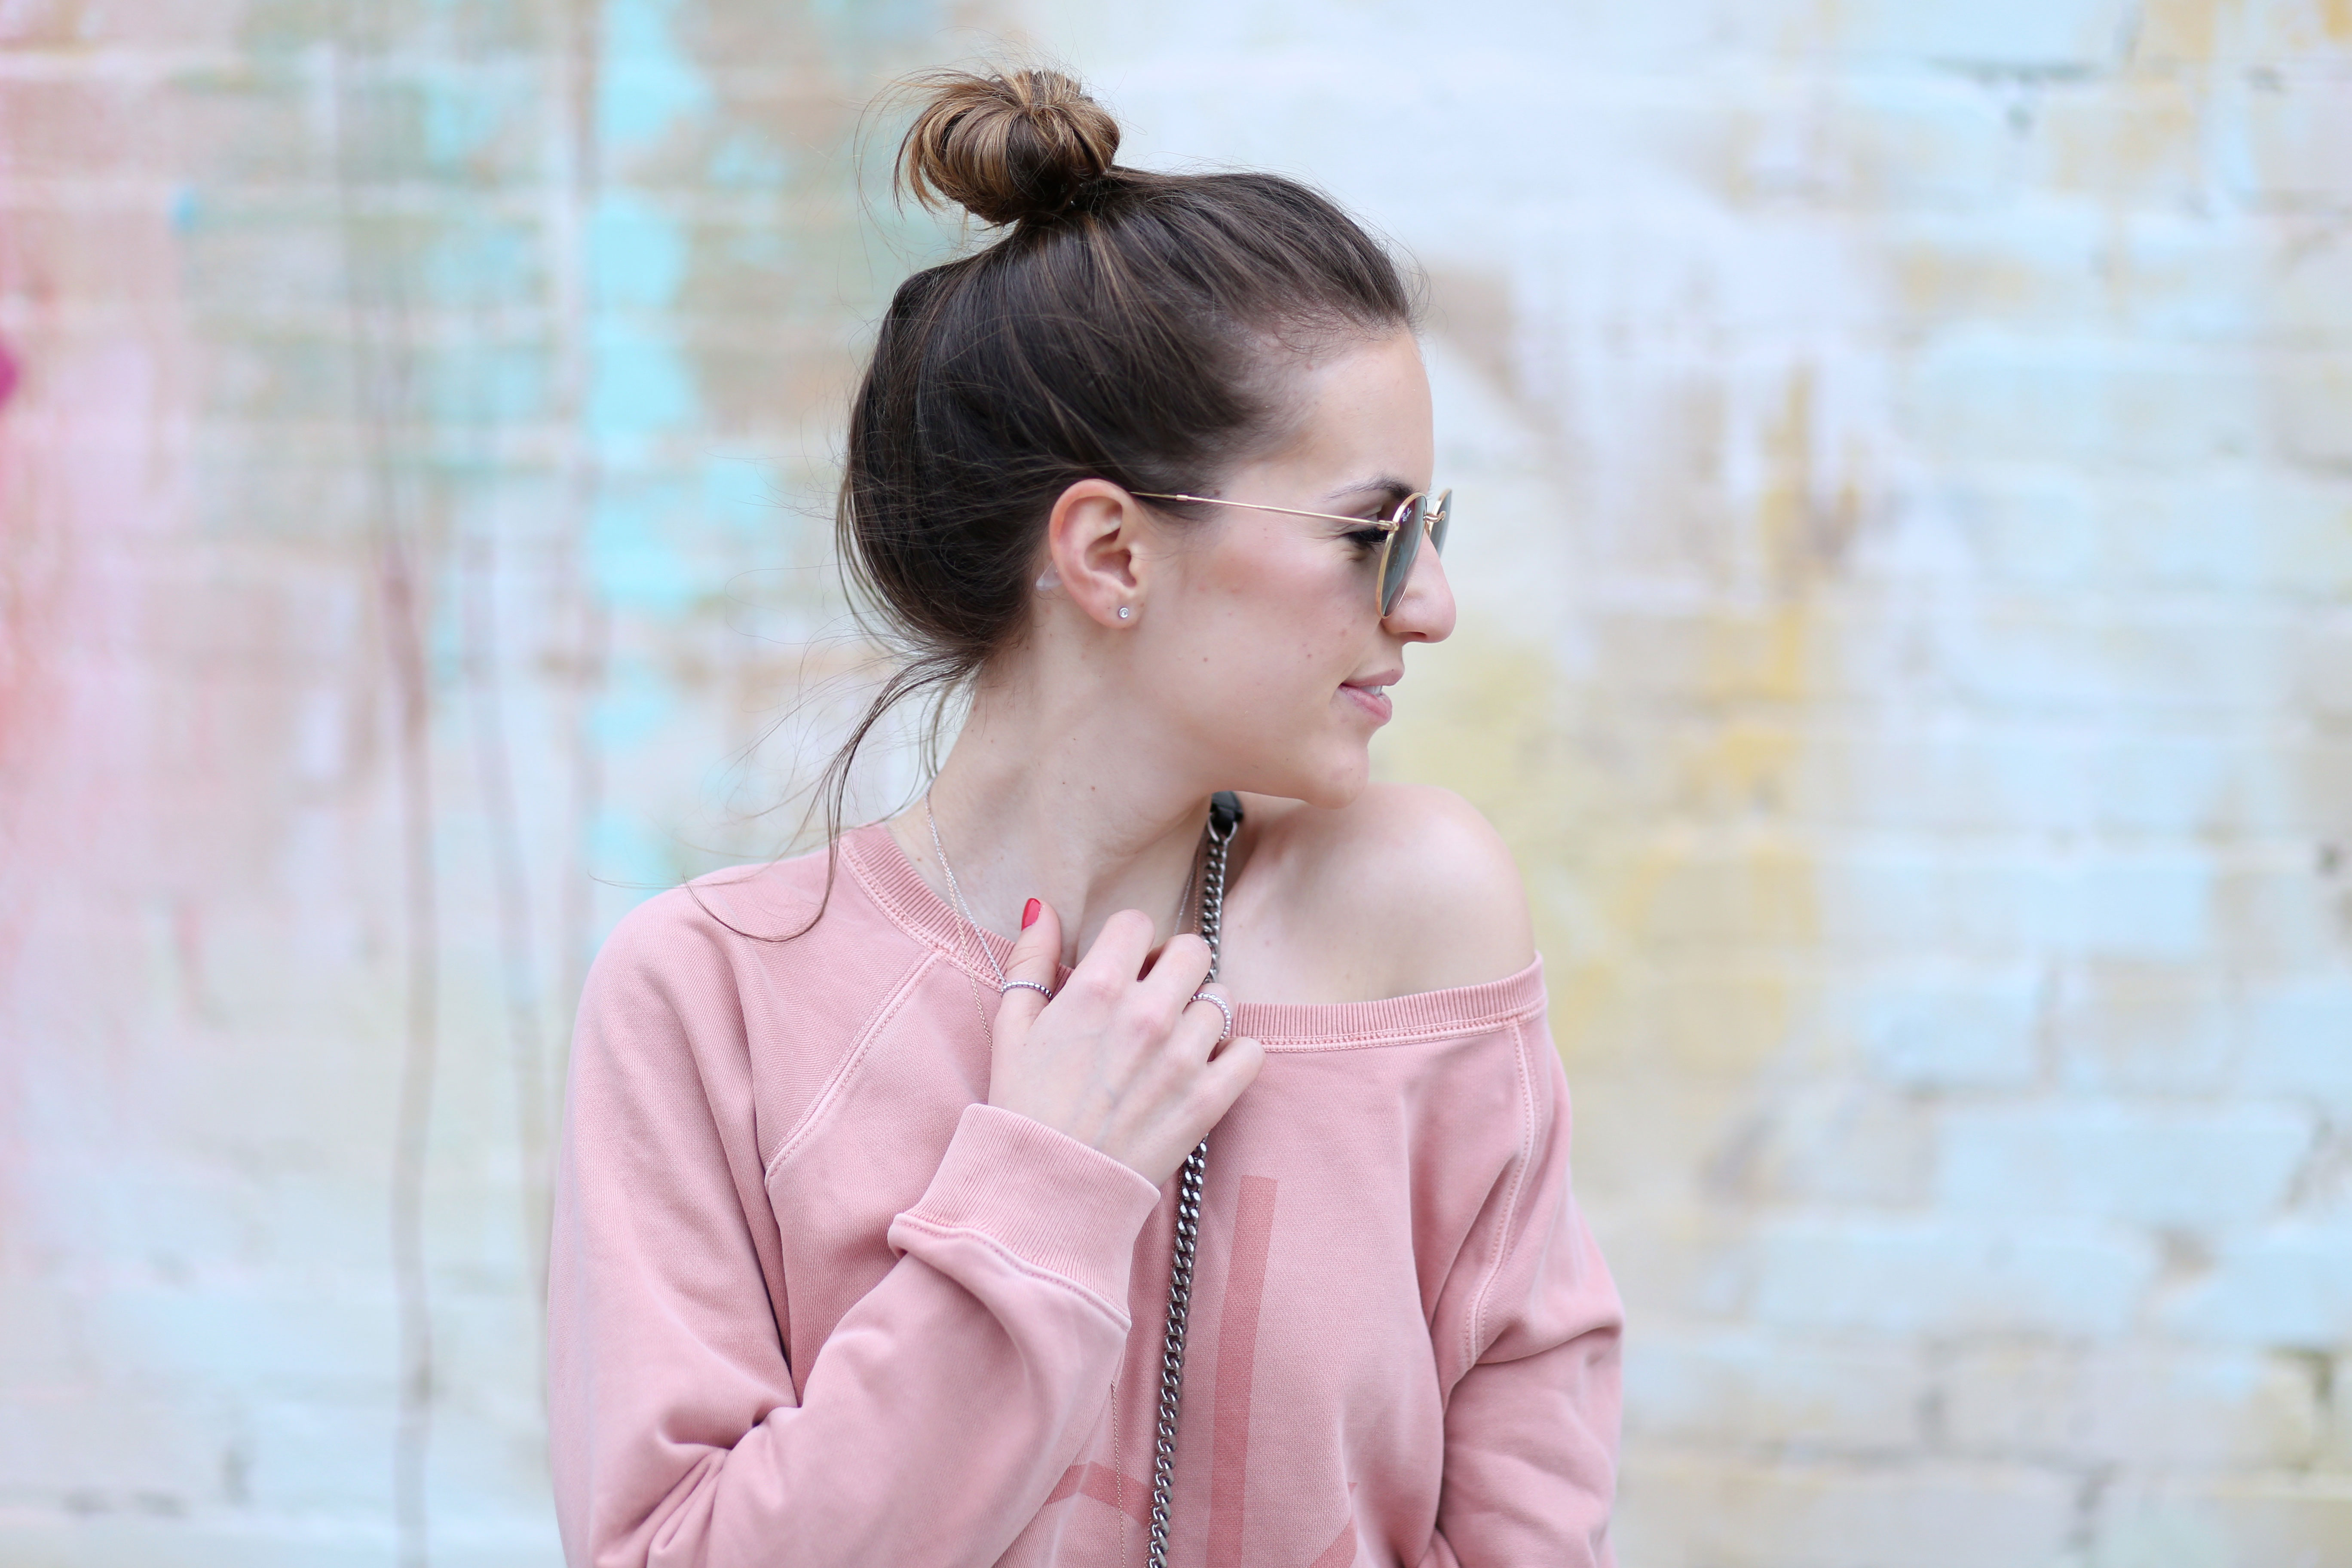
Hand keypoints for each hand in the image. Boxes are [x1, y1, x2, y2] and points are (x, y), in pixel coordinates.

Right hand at [987, 901, 1264, 1186]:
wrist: (1046, 1187)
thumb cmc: (1024, 1107)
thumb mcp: (1012, 1027)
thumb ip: (1030, 960)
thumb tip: (1041, 906)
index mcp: (1097, 988)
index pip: (1136, 924)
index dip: (1128, 943)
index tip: (1122, 968)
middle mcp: (1147, 1014)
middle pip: (1193, 950)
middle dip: (1175, 966)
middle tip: (1156, 995)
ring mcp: (1183, 1057)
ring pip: (1221, 999)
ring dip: (1200, 1013)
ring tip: (1173, 1040)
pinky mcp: (1209, 1099)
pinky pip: (1250, 1051)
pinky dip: (1233, 1054)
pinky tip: (1204, 1066)